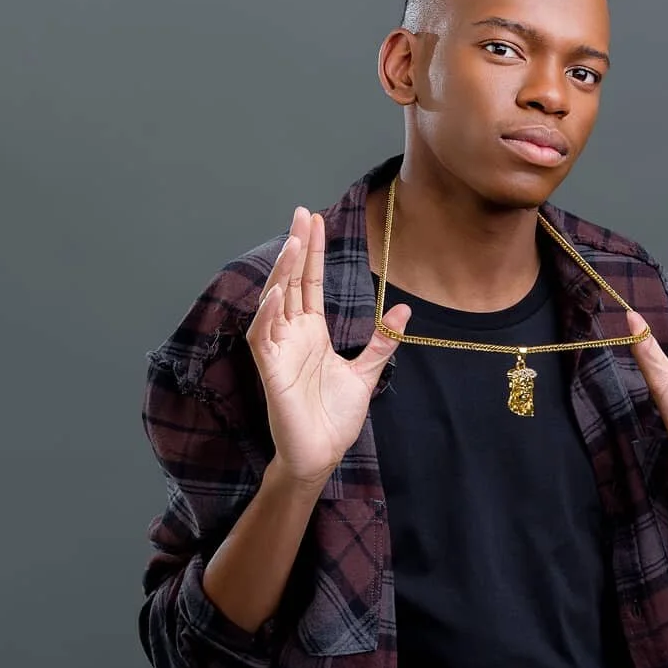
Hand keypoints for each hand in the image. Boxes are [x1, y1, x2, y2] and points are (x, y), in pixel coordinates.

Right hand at [245, 205, 409, 486]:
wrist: (322, 454)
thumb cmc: (335, 418)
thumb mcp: (366, 373)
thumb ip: (382, 341)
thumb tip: (403, 309)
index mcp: (312, 333)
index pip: (311, 284)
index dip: (313, 253)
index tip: (315, 221)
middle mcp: (292, 335)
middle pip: (292, 282)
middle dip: (297, 248)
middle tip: (302, 213)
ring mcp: (279, 350)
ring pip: (275, 302)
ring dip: (283, 272)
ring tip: (294, 243)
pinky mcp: (269, 370)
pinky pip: (264, 335)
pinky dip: (268, 313)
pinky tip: (277, 292)